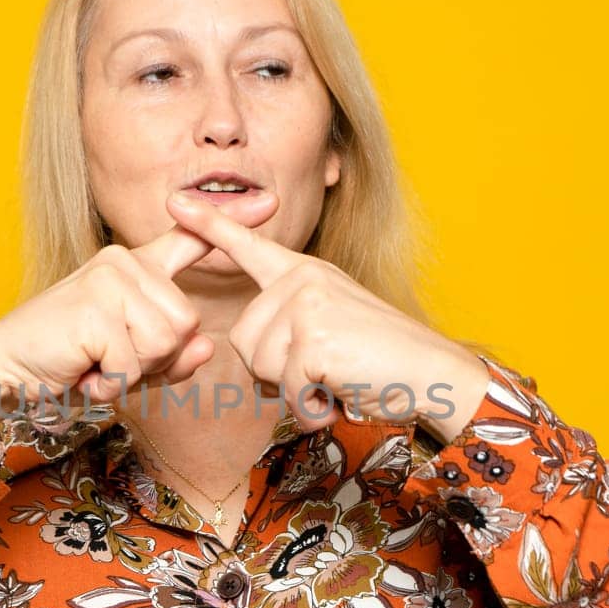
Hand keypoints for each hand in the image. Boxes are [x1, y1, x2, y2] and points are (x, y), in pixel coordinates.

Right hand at [0, 191, 281, 413]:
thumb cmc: (67, 363)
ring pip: (167, 340)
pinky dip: (111, 380)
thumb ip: (172, 356)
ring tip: (95, 362)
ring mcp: (110, 277)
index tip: (270, 202)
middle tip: (108, 360)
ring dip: (132, 370)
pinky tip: (83, 369)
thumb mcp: (131, 364)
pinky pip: (135, 360)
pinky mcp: (96, 303)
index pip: (189, 241)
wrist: (6, 372)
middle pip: (186, 324)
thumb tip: (204, 350)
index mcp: (136, 269)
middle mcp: (126, 262)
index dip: (231, 224)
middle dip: (154, 360)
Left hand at [165, 191, 488, 435]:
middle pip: (245, 342)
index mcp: (304, 274)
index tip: (176, 202)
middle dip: (278, 373)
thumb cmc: (382, 362)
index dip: (210, 226)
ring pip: (261, 366)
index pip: (249, 246)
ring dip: (296, 389)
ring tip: (334, 377)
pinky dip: (312, 405)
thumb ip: (290, 328)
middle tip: (324, 370)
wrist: (433, 373)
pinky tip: (338, 394)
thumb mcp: (329, 331)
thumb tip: (256, 358)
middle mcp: (303, 279)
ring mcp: (309, 303)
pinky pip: (287, 387)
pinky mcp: (315, 335)